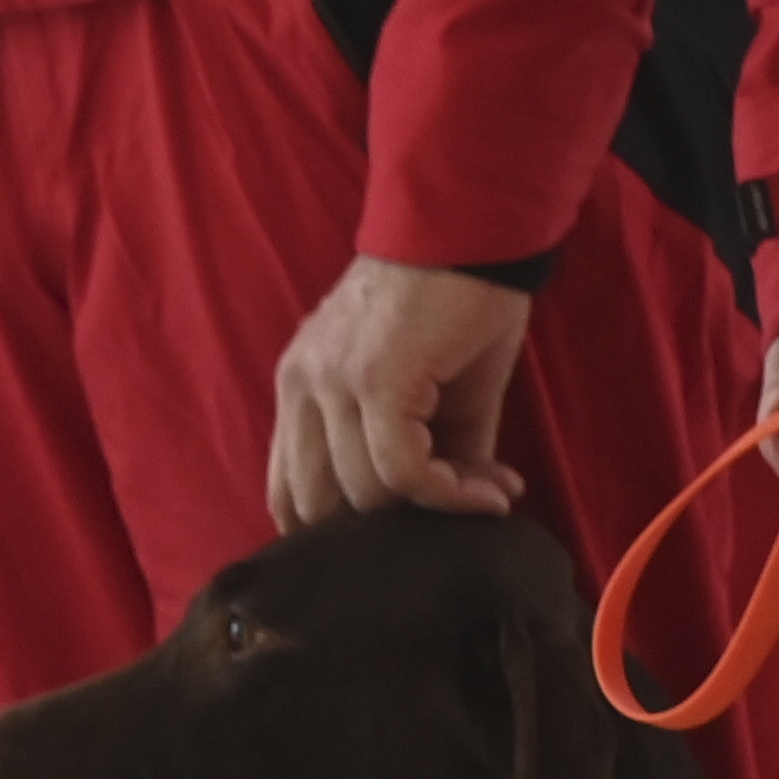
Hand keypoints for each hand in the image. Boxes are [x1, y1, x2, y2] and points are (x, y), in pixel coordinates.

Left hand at [268, 257, 534, 528]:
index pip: (286, 488)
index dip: (336, 533)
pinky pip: (403, 471)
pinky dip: (451, 496)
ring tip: (490, 495)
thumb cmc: (455, 307)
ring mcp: (333, 383)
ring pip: (365, 494)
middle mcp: (302, 385)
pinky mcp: (375, 381)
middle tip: (448, 524)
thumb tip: (470, 513)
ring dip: (434, 511)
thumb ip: (434, 455)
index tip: (397, 543)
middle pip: (316, 505)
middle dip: (384, 531)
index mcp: (301, 387)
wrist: (470, 235)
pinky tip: (492, 493)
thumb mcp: (438, 396)